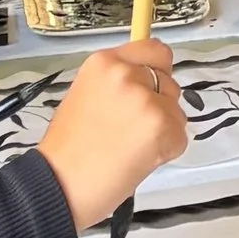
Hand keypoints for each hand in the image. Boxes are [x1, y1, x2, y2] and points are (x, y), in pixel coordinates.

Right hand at [36, 42, 185, 232]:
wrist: (59, 188)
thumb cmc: (67, 153)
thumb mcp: (85, 96)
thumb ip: (115, 83)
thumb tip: (145, 79)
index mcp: (104, 62)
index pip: (153, 50)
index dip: (155, 70)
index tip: (151, 86)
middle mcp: (127, 74)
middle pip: (168, 80)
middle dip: (158, 103)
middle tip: (131, 130)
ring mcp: (146, 100)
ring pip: (175, 110)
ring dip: (162, 129)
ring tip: (129, 149)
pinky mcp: (162, 127)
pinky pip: (179, 136)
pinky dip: (166, 151)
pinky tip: (138, 162)